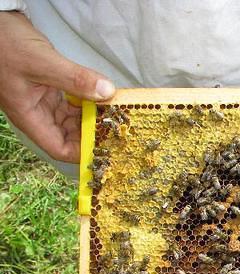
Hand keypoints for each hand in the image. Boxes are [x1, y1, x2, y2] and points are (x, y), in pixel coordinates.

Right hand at [0, 11, 114, 162]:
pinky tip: (101, 95)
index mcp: (30, 117)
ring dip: (92, 116)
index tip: (106, 143)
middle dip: (92, 133)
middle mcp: (37, 114)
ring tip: (113, 111)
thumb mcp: (43, 62)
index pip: (60, 149)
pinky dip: (87, 101)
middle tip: (116, 125)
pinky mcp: (48, 88)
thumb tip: (107, 92)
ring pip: (72, 119)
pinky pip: (72, 103)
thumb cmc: (6, 44)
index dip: (83, 151)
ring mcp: (42, 101)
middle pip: (70, 137)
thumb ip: (75, 79)